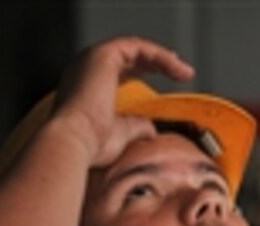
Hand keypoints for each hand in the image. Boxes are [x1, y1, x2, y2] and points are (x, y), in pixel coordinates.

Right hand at [51, 37, 194, 167]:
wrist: (74, 142)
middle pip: (127, 56)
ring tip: (186, 72)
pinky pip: (138, 47)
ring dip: (163, 58)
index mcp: (86, 87)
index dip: (145, 72)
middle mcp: (85, 69)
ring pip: (134, 48)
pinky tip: (177, 67)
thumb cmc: (91, 146)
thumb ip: (136, 126)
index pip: (118, 71)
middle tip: (181, 73)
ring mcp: (92, 60)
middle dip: (157, 62)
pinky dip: (160, 55)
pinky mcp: (103, 55)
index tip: (168, 80)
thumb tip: (151, 128)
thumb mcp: (121, 135)